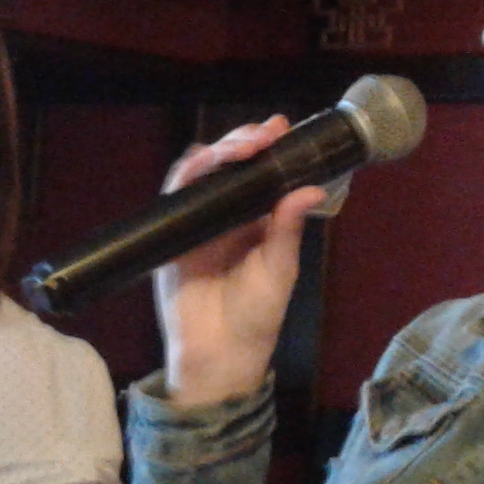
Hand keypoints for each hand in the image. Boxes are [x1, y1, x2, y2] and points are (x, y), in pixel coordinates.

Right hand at [154, 116, 326, 408]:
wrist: (219, 354)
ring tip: (242, 147)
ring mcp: (197, 223)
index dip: (267, 148)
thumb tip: (311, 189)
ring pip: (200, 173)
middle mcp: (226, 216)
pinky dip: (187, 175)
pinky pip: (175, 196)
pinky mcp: (172, 235)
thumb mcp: (280, 270)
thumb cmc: (256, 316)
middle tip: (263, 134)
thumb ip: (288, 229)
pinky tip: (203, 162)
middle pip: (227, 164)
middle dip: (242, 141)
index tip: (280, 129)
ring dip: (218, 152)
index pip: (258, 173)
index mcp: (256, 221)